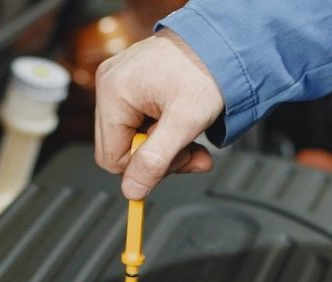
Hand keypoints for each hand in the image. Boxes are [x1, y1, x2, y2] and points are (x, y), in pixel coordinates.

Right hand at [94, 29, 223, 199]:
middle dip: (160, 157)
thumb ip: (156, 161)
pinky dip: (163, 128)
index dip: (146, 168)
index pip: (113, 158)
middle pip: (121, 148)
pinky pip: (138, 119)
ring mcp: (118, 81)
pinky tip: (182, 120)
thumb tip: (132, 191)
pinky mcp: (131, 81)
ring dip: (165, 145)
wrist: (221, 41)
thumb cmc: (206, 70)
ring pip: (132, 136)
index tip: (179, 161)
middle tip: (192, 151)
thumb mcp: (184, 123)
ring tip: (192, 134)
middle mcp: (109, 84)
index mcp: (114, 93)